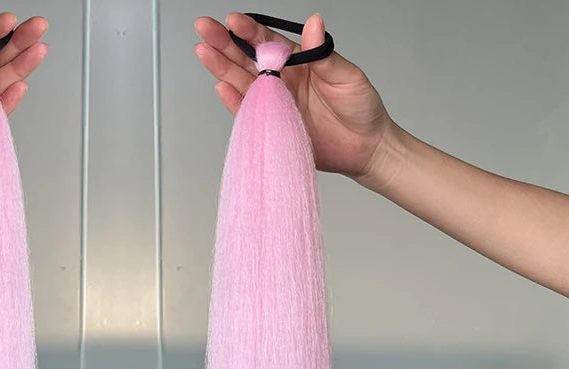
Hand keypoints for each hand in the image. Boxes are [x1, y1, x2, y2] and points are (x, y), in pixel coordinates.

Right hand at [194, 13, 394, 181]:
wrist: (365, 148)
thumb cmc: (361, 108)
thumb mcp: (346, 76)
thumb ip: (323, 54)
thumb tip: (314, 23)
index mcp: (298, 61)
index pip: (268, 41)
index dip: (249, 30)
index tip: (233, 20)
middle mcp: (282, 80)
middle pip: (247, 58)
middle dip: (224, 42)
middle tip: (203, 27)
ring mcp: (275, 104)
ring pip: (242, 82)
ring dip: (221, 68)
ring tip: (202, 51)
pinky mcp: (273, 127)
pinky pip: (249, 113)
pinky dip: (235, 102)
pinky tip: (220, 87)